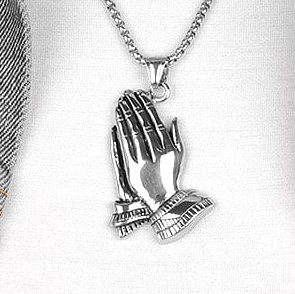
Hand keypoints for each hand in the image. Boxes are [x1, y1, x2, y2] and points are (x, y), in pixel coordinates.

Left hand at [112, 89, 212, 241]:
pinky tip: (116, 122)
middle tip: (128, 94)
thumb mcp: (179, 155)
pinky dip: (120, 133)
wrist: (162, 199)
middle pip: (142, 124)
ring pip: (132, 133)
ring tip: (120, 103)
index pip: (154, 121)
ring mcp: (142, 160)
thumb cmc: (170, 176)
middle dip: (134, 107)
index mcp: (167, 147)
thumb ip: (176, 136)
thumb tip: (174, 119)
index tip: (140, 95)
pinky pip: (124, 147)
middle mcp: (155, 152)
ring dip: (125, 116)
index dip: (146, 107)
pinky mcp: (131, 168)